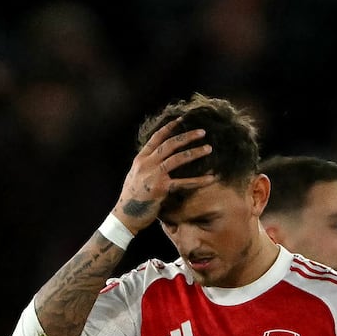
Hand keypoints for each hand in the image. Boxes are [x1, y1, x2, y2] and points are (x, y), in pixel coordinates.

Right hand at [113, 118, 214, 232]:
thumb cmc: (132, 199)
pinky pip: (184, 182)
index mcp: (140, 159)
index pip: (156, 138)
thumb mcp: (135, 177)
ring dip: (195, 152)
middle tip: (202, 131)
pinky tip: (210, 178)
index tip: (181, 119)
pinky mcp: (161, 188)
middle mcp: (146, 163)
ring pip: (178, 158)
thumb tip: (156, 160)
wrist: (125, 216)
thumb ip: (146, 166)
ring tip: (209, 148)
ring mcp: (154, 174)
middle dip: (187, 136)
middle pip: (169, 144)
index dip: (169, 127)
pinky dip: (198, 180)